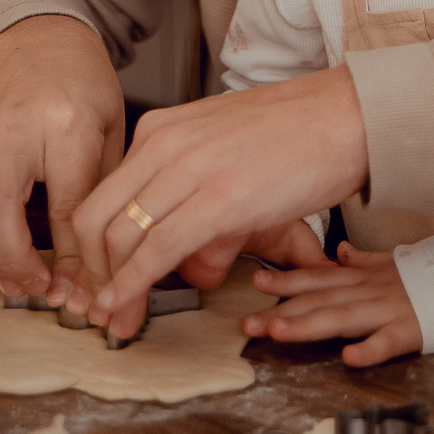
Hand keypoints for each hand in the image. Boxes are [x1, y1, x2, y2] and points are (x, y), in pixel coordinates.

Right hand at [0, 15, 124, 302]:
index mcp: (68, 122)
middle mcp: (16, 125)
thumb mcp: (111, 134)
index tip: (79, 284)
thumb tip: (95, 271)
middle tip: (34, 288)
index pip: (67, 203)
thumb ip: (102, 198)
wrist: (40, 44)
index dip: (72, 255)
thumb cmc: (84, 91)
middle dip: (13, 259)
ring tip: (13, 275)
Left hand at [67, 65, 368, 338]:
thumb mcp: (222, 149)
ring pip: (119, 237)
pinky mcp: (219, 199)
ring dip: (110, 288)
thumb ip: (192, 189)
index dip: (87, 248)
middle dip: (89, 273)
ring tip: (114, 320)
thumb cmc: (295, 132)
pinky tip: (124, 307)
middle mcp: (164, 143)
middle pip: (95, 218)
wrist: (346, 114)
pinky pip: (157, 249)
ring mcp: (189, 168)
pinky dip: (132, 284)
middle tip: (95, 309)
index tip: (92, 281)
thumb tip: (185, 250)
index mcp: (162, 129)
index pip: (100, 195)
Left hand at [243, 242, 421, 366]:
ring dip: (309, 325)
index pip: (317, 279)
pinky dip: (368, 349)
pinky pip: (387, 342)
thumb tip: (339, 252)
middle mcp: (367, 291)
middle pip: (319, 301)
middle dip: (281, 312)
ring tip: (279, 333)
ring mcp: (387, 310)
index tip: (255, 283)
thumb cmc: (424, 278)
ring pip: (342, 318)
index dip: (285, 281)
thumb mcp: (389, 263)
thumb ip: (361, 260)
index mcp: (362, 278)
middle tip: (248, 324)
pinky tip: (348, 359)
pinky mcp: (410, 331)